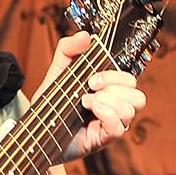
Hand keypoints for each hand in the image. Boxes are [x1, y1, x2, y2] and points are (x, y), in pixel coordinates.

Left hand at [39, 31, 147, 161]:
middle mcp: (114, 108)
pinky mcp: (104, 138)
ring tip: (85, 103)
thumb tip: (86, 36)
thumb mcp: (57, 71)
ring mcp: (111, 124)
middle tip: (89, 89)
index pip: (130, 81)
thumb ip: (68, 49)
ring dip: (107, 102)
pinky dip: (106, 115)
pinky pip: (119, 128)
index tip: (91, 79)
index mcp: (109, 91)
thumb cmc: (52, 103)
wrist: (37, 128)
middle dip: (113, 88)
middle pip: (138, 96)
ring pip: (131, 110)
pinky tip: (90, 112)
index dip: (114, 76)